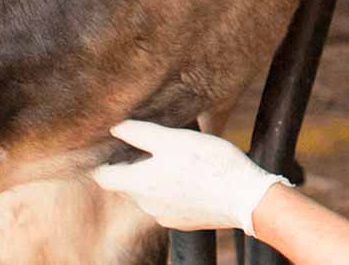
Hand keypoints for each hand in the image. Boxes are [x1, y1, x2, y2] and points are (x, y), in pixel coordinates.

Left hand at [91, 120, 290, 235]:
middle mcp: (147, 205)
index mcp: (139, 184)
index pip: (103, 177)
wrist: (246, 198)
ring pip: (148, 194)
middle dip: (129, 166)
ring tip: (169, 156)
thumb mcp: (174, 139)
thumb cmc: (210, 164)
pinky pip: (167, 202)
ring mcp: (166, 216)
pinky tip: (188, 174)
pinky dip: (170, 188)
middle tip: (140, 144)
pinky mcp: (184, 221)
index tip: (107, 146)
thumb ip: (140, 133)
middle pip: (126, 185)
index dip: (101, 161)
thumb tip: (115, 127)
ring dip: (151, 177)